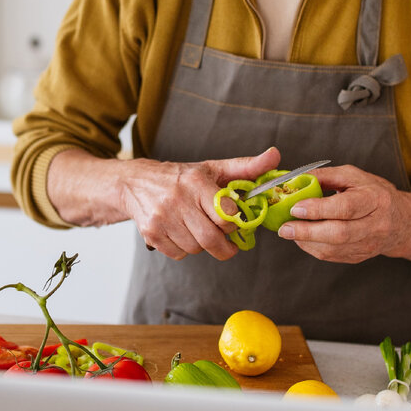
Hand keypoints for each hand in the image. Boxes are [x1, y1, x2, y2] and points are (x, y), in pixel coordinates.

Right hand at [120, 146, 281, 261]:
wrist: (135, 182)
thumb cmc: (181, 177)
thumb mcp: (213, 169)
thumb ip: (246, 167)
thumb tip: (275, 156)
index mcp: (196, 182)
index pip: (226, 215)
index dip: (234, 223)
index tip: (235, 222)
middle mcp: (177, 200)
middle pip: (210, 239)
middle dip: (224, 246)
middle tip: (227, 243)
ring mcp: (162, 218)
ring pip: (195, 249)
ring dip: (202, 245)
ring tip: (198, 229)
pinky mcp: (151, 234)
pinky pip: (179, 255)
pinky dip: (184, 249)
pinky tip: (181, 233)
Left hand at [275, 165, 410, 272]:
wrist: (401, 222)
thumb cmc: (372, 192)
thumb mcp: (353, 176)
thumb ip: (325, 176)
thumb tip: (294, 179)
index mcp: (375, 200)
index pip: (346, 207)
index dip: (319, 209)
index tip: (296, 207)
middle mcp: (375, 225)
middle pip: (339, 233)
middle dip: (307, 232)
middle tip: (285, 228)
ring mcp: (369, 245)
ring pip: (334, 249)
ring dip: (307, 242)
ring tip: (289, 232)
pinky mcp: (360, 257)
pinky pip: (333, 256)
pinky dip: (313, 248)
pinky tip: (302, 238)